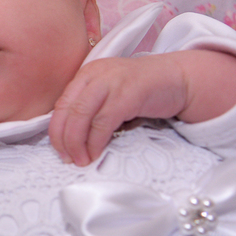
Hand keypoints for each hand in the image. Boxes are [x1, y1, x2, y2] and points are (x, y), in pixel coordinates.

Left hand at [49, 49, 235, 165]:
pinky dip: (96, 140)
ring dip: (78, 143)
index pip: (61, 105)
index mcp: (86, 75)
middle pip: (67, 111)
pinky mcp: (128, 93)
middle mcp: (94, 75)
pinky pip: (103, 121)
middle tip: (68, 159)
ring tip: (82, 160)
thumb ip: (91, 109)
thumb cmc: (143, 92)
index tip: (59, 151)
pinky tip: (96, 152)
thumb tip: (70, 139)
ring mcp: (111, 82)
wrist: (178, 79)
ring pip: (81, 116)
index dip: (56, 131)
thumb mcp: (109, 95)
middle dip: (64, 139)